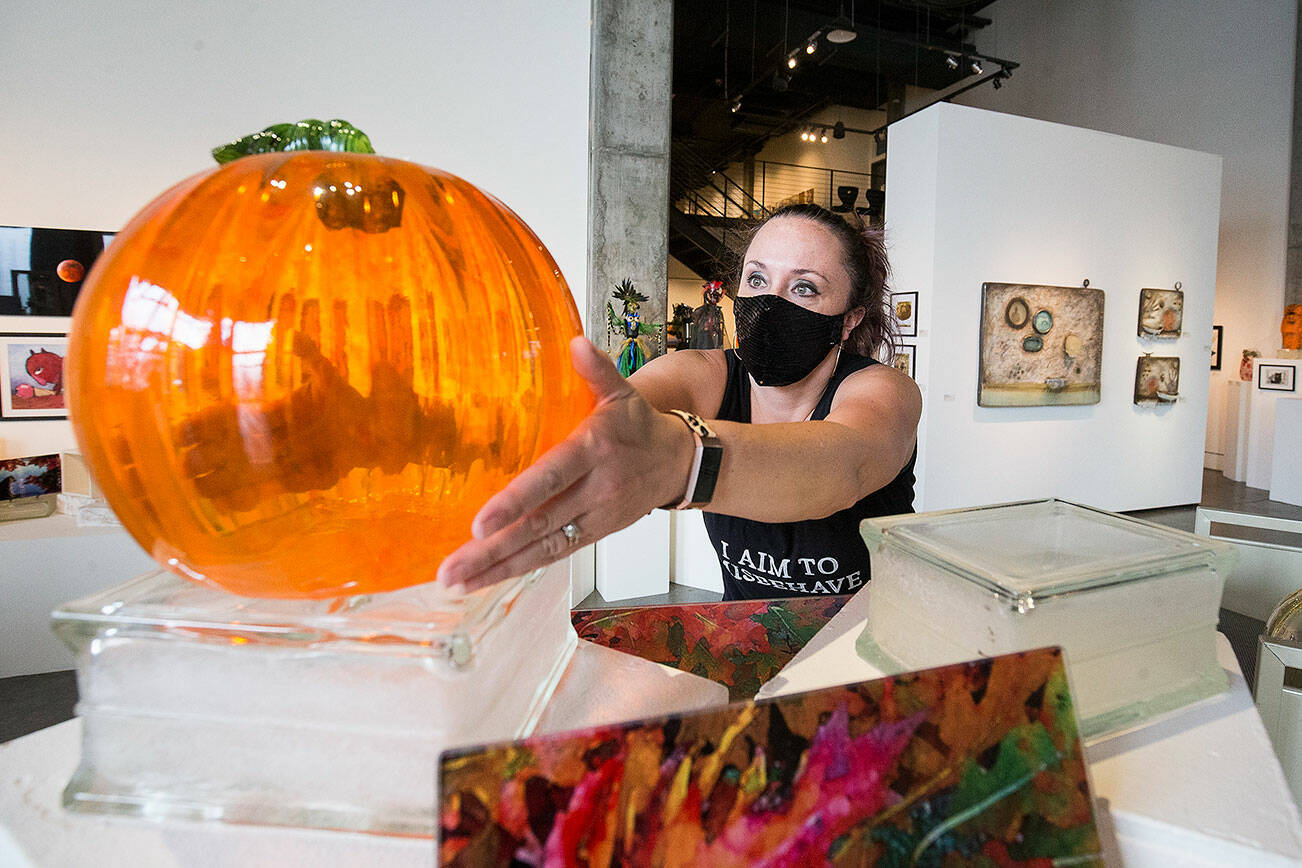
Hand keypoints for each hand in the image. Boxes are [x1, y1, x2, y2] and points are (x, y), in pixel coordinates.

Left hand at [436, 336, 692, 591]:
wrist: (679, 463)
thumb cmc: (639, 425)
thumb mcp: (623, 392)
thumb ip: (597, 369)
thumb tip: (575, 342)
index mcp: (594, 450)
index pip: (550, 478)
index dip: (515, 502)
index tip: (479, 523)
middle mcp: (593, 491)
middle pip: (537, 525)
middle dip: (491, 551)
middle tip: (450, 570)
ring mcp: (594, 518)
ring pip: (541, 549)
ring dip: (497, 569)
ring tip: (456, 583)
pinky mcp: (594, 535)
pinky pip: (552, 555)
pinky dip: (518, 569)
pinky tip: (486, 578)